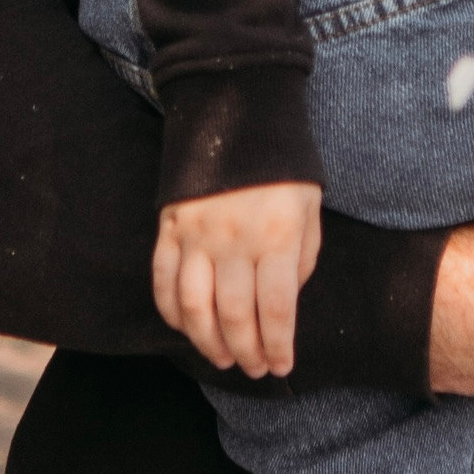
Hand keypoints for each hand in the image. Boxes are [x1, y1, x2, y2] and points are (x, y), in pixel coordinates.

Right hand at [153, 179, 322, 378]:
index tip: (282, 366)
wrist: (238, 104)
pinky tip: (187, 328)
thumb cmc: (285, 164)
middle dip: (246, 353)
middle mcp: (234, 239)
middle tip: (255, 369)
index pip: (275, 310)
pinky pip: (163, 281)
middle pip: (234, 316)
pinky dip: (172, 312)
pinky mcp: (169, 225)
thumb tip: (282, 305)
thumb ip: (300, 260)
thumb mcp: (309, 208)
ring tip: (223, 358)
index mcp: (277, 235)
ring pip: (195, 308)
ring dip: (208, 343)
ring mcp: (196, 233)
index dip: (278, 346)